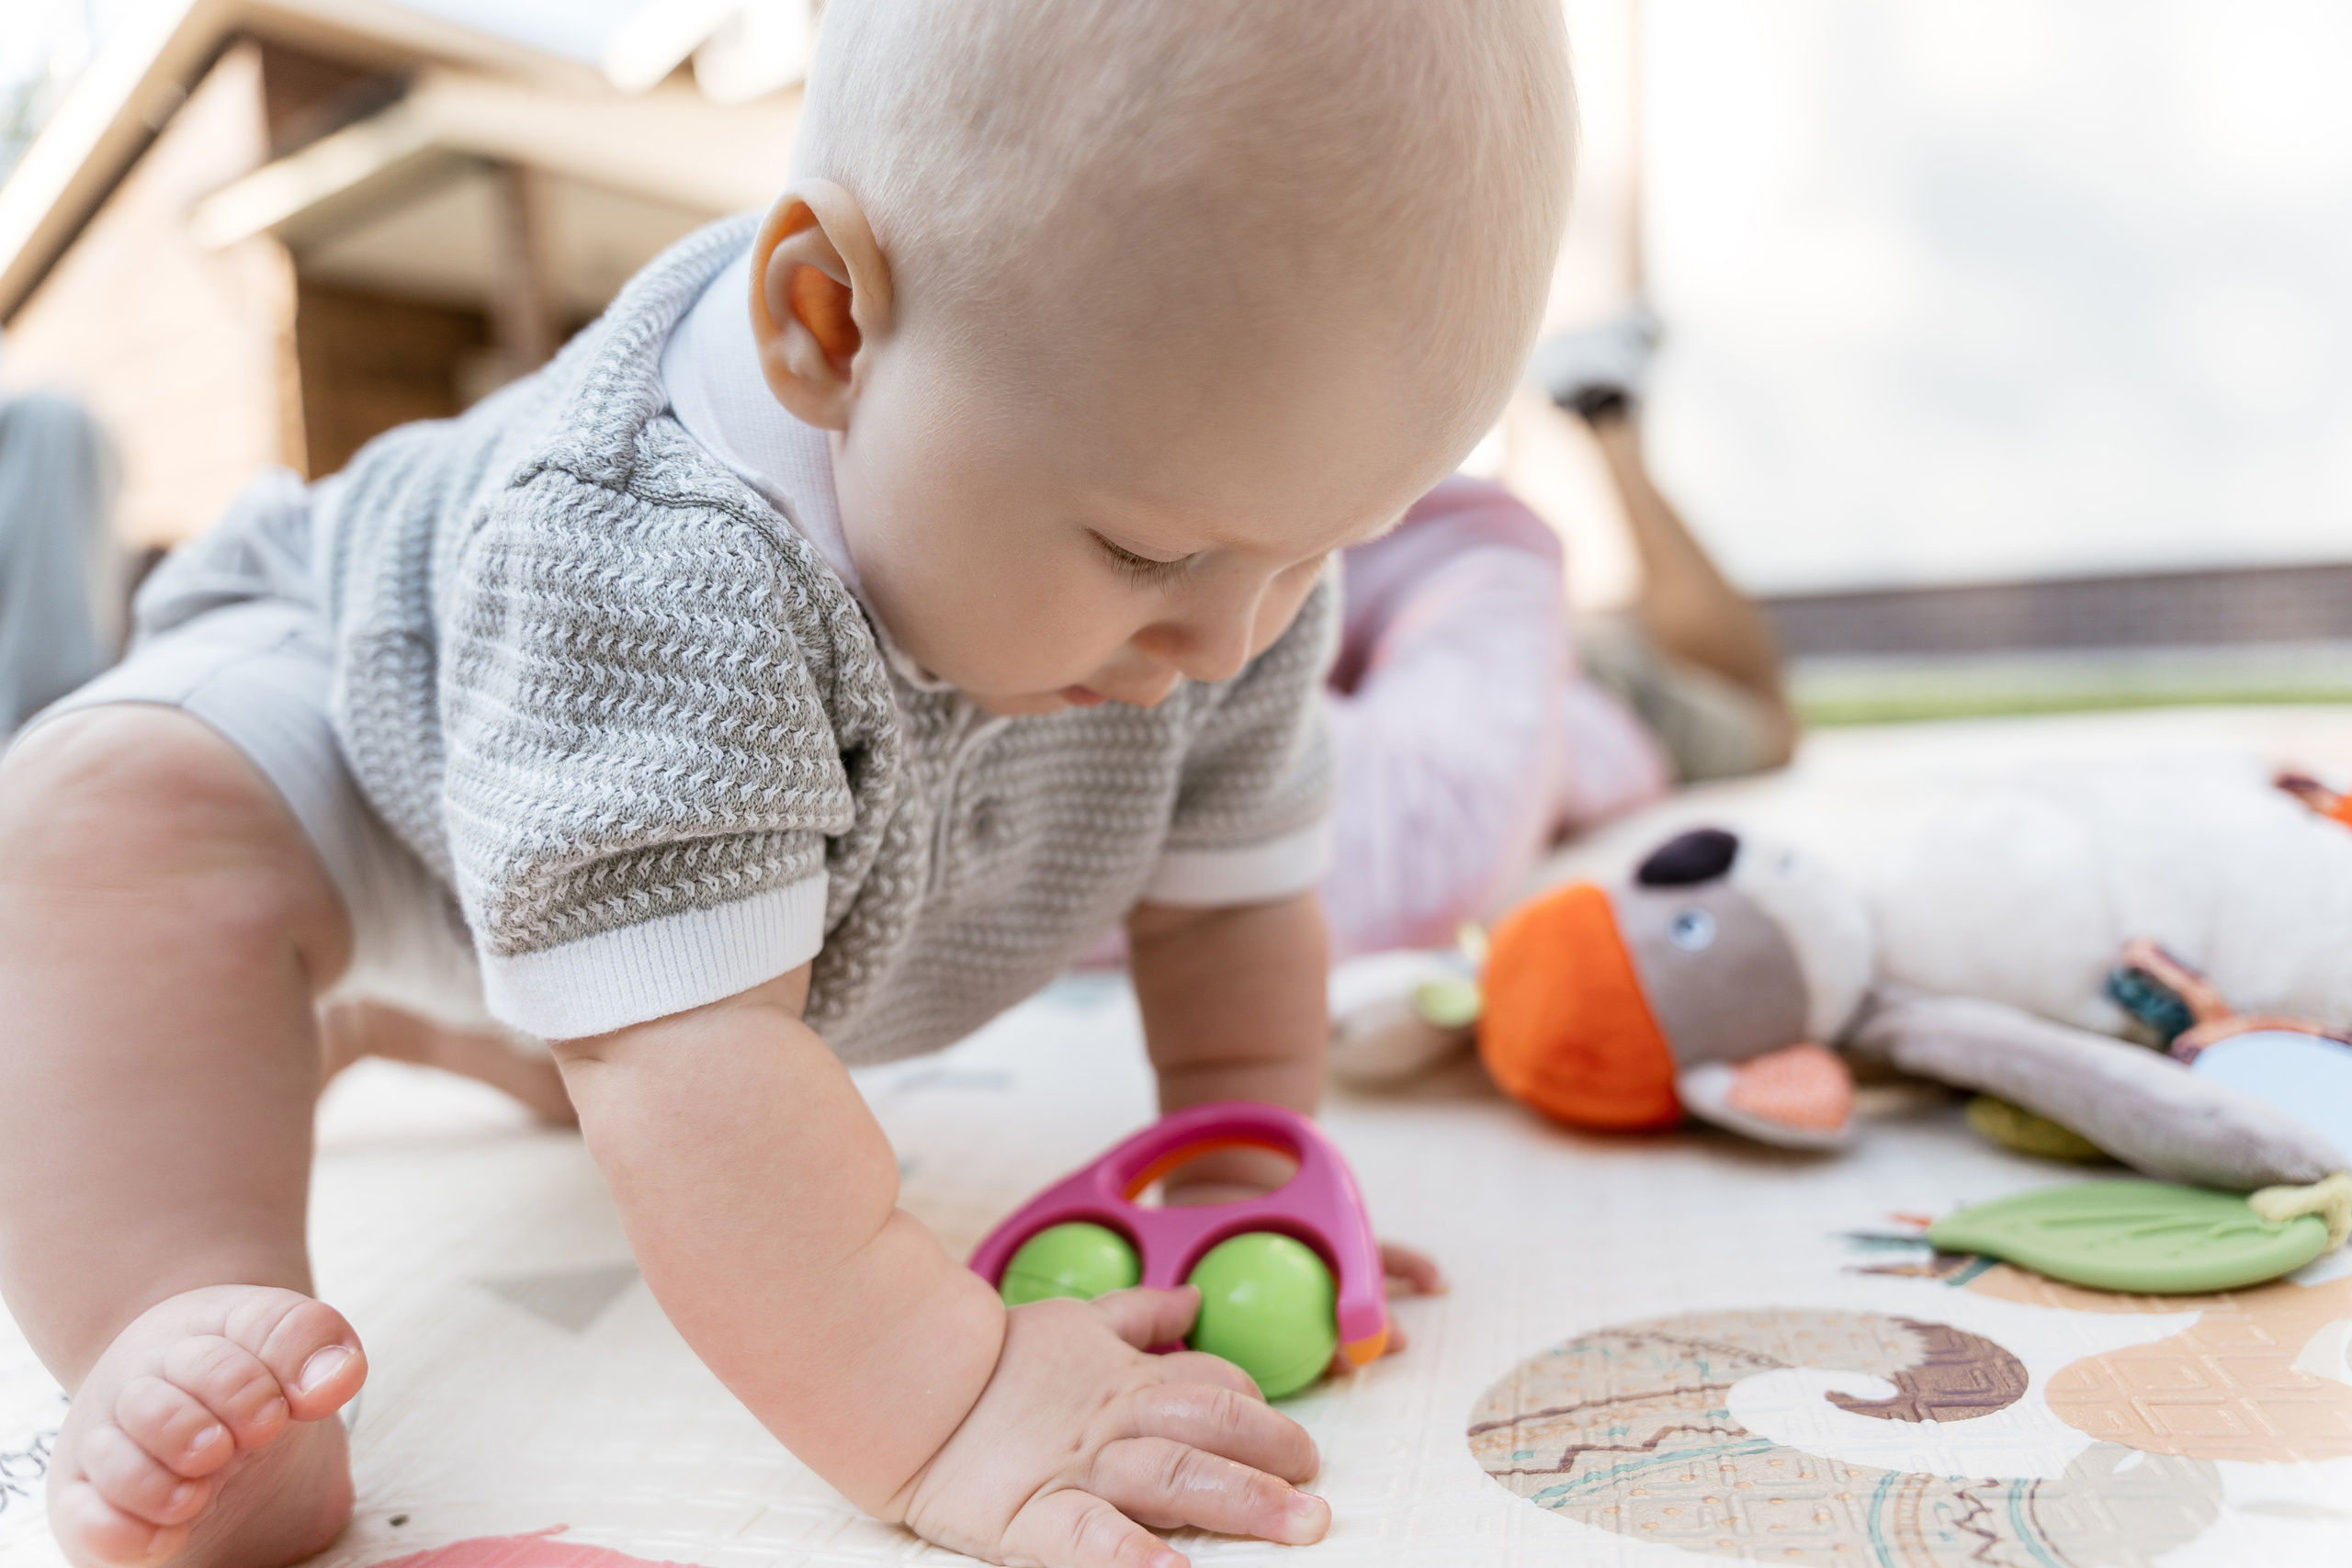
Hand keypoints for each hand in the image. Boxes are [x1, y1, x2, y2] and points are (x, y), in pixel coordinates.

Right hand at [890, 1286, 1327, 1567]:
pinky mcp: (1034, 1520)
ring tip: (1295, 1526)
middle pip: (1212, 1427)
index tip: (1295, 1447)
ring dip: (1239, 1500)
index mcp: (1129, 1377)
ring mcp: (1080, 1469)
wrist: (902, 1384)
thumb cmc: (992, 1360)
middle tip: (1319, 1495)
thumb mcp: (1075, 1323)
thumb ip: (1140, 1314)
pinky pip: (1091, 1540)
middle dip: (1275, 1457)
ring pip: (1173, 1474)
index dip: (1261, 1412)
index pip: (1215, 1387)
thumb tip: (1194, 1301)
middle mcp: (1116, 1420)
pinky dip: (1135, 1559)